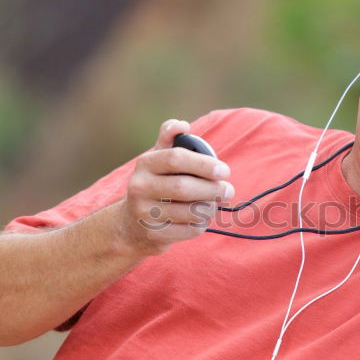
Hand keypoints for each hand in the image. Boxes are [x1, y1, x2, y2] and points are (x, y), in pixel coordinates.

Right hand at [119, 119, 232, 255]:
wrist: (131, 225)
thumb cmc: (155, 185)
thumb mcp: (158, 160)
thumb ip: (170, 139)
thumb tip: (182, 125)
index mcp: (145, 164)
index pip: (176, 159)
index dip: (204, 164)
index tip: (224, 171)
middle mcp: (140, 187)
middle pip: (183, 187)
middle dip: (212, 189)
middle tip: (228, 190)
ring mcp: (144, 213)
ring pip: (189, 211)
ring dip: (209, 208)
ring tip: (213, 204)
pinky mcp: (153, 235)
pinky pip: (189, 230)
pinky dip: (202, 224)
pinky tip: (201, 219)